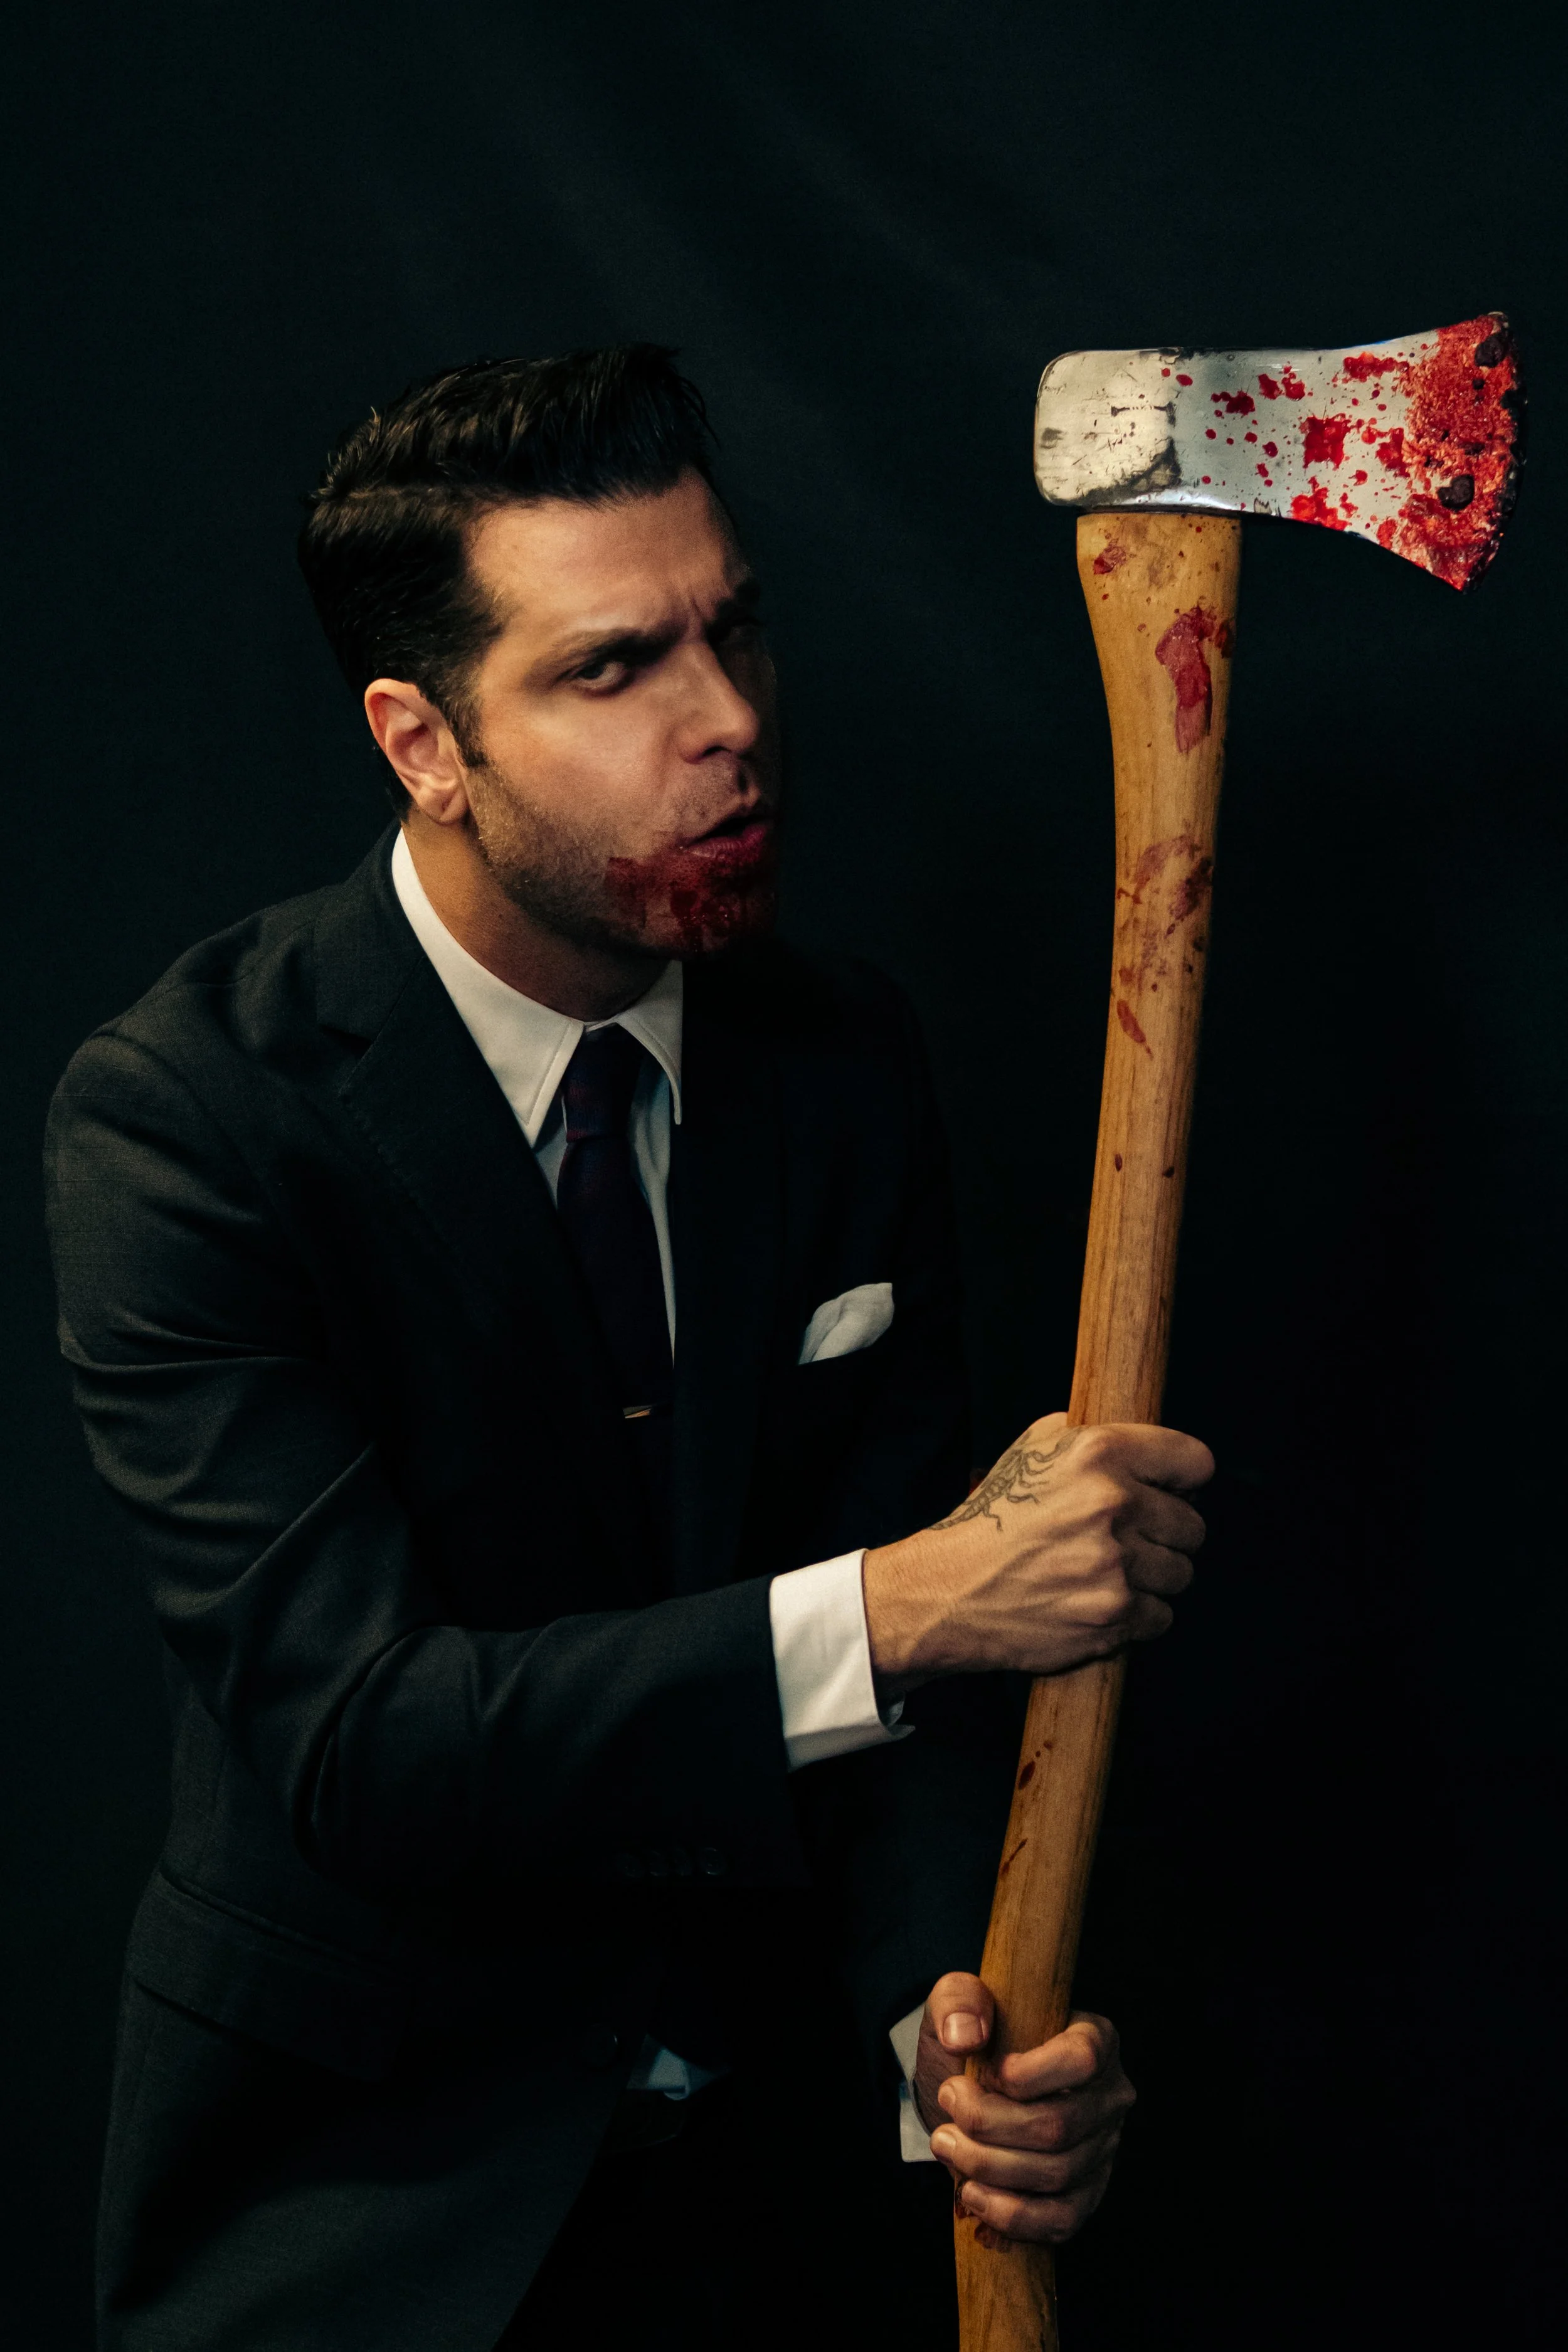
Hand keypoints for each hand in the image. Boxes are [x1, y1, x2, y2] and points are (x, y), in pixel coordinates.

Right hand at [862, 1412, 1211, 1688]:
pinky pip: (1161, 1616)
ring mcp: (1116, 1565)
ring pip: (1181, 1574)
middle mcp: (1112, 1505)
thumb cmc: (992, 1519)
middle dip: (1167, 1535)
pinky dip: (1138, 1616)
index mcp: (1099, 1453)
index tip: (1174, 1492)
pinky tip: (1101, 1602)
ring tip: (1110, 1573)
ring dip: (1154, 1578)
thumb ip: (1090, 1435)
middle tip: (1130, 1540)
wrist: (949, 1590)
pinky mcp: (1113, 1616)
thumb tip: (1147, 1444)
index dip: (1186, 1480)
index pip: (1196, 1460)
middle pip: (1193, 1526)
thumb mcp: (1032, 1448)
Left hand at [911, 1971, 1133, 2249]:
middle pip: (1058, 2126)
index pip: (1080, 2059)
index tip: (984, 2072)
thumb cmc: (975, 2041)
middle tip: (948, 2107)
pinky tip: (973, 2196)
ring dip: (988, 2167)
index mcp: (1094, 2037)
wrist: (969, 2090)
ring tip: (947, 2144)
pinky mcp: (1086, 2194)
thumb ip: (958, 2000)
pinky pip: (1060, 2221)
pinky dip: (1010, 2216)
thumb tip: (964, 2036)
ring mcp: (1103, 2149)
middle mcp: (1110, 2095)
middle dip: (988, 2124)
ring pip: (1055, 2175)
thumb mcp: (957, 2002)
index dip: (1027, 2074)